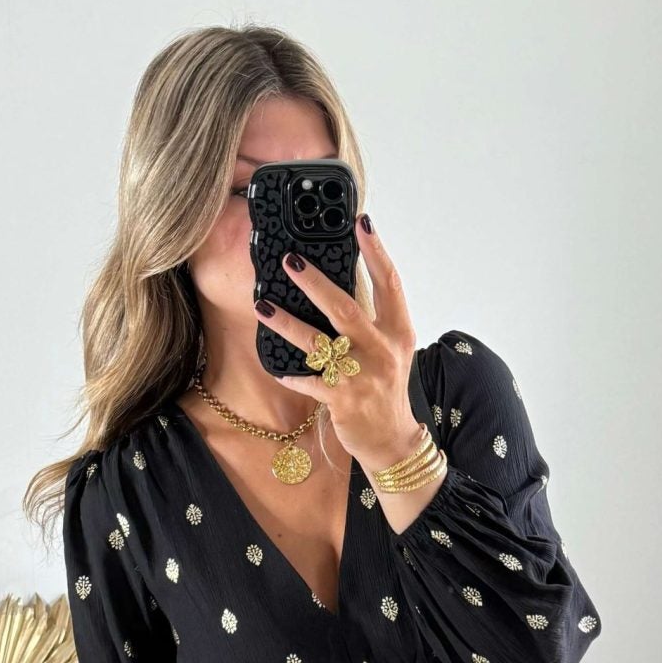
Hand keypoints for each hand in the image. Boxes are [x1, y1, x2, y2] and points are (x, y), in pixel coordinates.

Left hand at [260, 217, 422, 474]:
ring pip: (319, 343)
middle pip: (345, 307)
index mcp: (398, 332)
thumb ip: (372, 320)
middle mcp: (382, 350)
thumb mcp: (390, 350)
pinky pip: (309, 381)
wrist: (391, 440)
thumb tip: (336, 286)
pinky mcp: (343, 400)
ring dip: (287, 323)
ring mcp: (362, 376)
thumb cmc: (385, 389)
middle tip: (290, 259)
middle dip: (315, 282)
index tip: (361, 222)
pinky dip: (291, 374)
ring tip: (263, 306)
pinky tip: (276, 366)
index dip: (376, 251)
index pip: (389, 283)